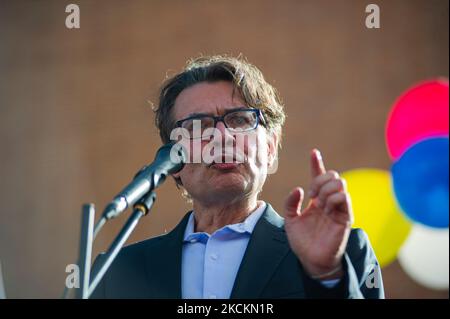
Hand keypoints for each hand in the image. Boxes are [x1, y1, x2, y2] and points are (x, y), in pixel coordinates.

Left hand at [283, 149, 353, 279]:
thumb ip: (290, 202)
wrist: (310, 260)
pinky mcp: (345, 216)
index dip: (316, 163)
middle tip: (311, 195)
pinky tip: (326, 207)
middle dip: (320, 180)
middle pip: (331, 176)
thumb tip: (299, 189)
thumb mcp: (290, 219)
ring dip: (326, 188)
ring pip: (340, 183)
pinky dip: (334, 197)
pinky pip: (344, 197)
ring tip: (318, 203)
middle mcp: (328, 201)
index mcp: (316, 199)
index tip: (313, 152)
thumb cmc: (302, 240)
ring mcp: (338, 207)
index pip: (318, 176)